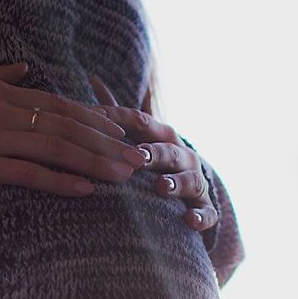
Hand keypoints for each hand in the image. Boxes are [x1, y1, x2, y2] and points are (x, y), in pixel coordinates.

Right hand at [0, 62, 148, 196]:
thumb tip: (22, 68)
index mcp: (5, 94)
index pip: (59, 105)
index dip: (92, 118)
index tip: (119, 130)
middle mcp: (8, 113)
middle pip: (68, 127)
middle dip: (105, 143)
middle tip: (135, 157)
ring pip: (57, 149)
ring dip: (94, 162)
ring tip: (122, 175)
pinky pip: (30, 174)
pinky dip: (59, 182)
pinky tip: (85, 191)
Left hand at [88, 74, 217, 232]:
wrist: (194, 190)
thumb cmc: (157, 160)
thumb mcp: (139, 134)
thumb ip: (117, 113)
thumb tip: (91, 78)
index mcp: (163, 137)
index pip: (141, 123)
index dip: (120, 121)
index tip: (96, 121)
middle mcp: (183, 156)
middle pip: (169, 152)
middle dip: (154, 153)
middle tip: (137, 156)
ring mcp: (196, 182)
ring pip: (190, 181)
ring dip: (175, 183)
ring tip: (160, 187)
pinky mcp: (204, 208)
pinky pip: (206, 213)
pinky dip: (199, 217)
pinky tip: (188, 220)